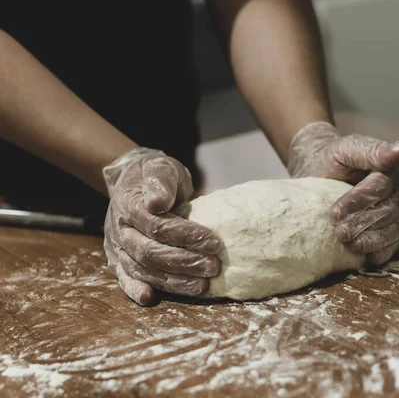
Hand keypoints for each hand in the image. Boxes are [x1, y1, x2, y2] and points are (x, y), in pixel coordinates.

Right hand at [103, 148, 221, 304]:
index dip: (186, 236)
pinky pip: (125, 279)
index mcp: (128, 204)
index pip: (157, 225)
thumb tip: (158, 202)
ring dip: (173, 280)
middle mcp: (119, 229)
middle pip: (151, 252)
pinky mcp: (118, 261)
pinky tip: (150, 299)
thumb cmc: (154, 174)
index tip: (214, 242)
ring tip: (202, 285)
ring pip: (143, 270)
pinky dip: (135, 290)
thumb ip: (160, 180)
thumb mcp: (160, 167)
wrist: (133, 180)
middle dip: (185, 262)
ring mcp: (117, 247)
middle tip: (214, 267)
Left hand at [288, 122, 398, 264]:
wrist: (323, 172)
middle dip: (363, 223)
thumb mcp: (349, 148)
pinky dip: (379, 253)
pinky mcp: (393, 232)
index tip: (336, 211)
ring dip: (371, 240)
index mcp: (396, 168)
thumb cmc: (336, 159)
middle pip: (387, 211)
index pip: (381, 186)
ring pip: (392, 230)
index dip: (360, 200)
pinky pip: (391, 246)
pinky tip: (364, 258)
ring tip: (350, 245)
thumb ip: (373, 150)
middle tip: (340, 232)